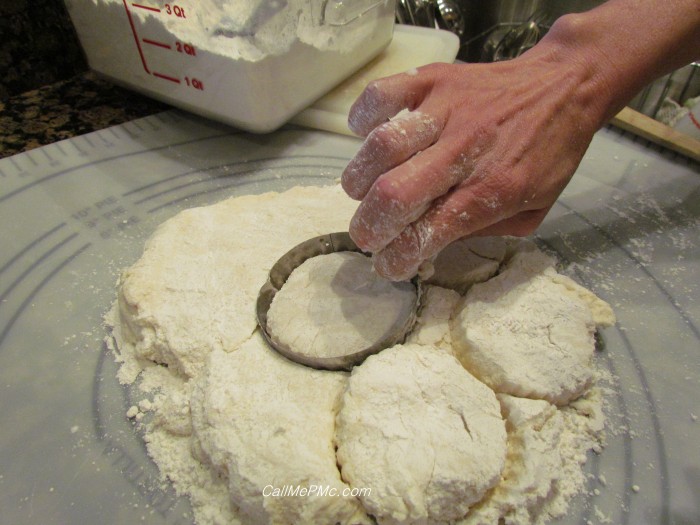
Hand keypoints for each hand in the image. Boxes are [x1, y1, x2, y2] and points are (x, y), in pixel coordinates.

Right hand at [341, 45, 608, 280]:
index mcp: (490, 192)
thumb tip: (433, 244)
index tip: (388, 264)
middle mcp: (464, 152)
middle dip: (367, 227)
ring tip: (362, 191)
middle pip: (393, 194)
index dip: (394, 260)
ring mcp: (445, 111)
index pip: (426, 234)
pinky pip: (381, 96)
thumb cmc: (550, 152)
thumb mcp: (533, 211)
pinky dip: (362, 119)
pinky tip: (367, 137)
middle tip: (367, 234)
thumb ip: (484, 231)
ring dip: (359, 180)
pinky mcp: (432, 80)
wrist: (567, 85)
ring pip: (381, 147)